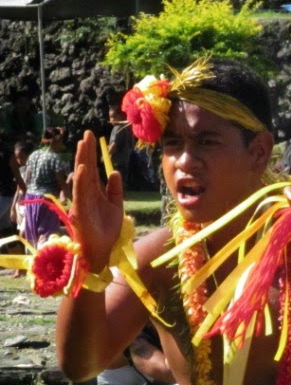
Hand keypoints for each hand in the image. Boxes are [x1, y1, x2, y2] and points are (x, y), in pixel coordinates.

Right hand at [71, 131, 124, 269]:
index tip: (91, 137)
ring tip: (83, 145)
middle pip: (86, 169)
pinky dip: (81, 181)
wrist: (103, 251)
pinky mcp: (80, 212)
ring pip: (81, 178)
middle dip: (86, 152)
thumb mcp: (116, 206)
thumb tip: (114, 172)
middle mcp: (86, 194)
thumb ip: (115, 190)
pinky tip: (82, 169)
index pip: (92, 169)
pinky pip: (80, 194)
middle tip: (87, 134)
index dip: (91, 154)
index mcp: (94, 192)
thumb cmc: (107, 230)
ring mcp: (82, 202)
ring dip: (82, 161)